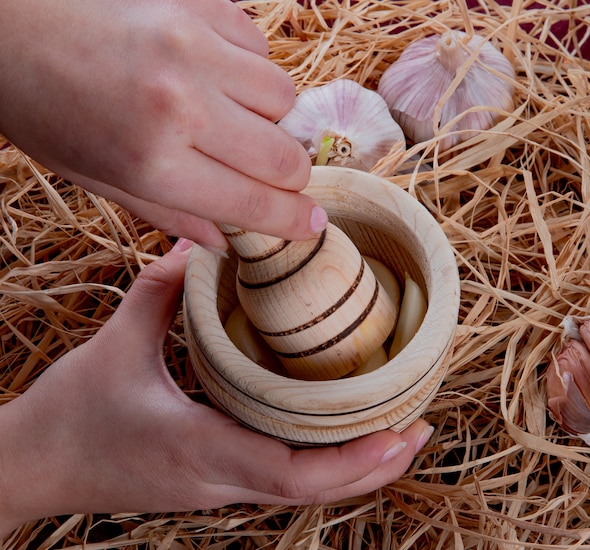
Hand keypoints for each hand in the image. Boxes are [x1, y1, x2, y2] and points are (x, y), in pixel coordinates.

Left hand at [0, 0, 322, 250]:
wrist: (7, 19)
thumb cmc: (43, 107)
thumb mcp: (99, 179)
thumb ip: (172, 215)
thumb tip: (228, 240)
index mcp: (153, 159)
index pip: (254, 203)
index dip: (293, 221)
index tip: (313, 225)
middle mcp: (183, 101)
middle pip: (283, 156)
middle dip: (290, 178)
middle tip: (275, 180)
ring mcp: (194, 45)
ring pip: (283, 99)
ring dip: (270, 121)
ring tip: (233, 120)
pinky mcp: (200, 4)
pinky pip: (260, 50)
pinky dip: (250, 72)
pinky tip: (217, 77)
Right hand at [0, 240, 433, 536]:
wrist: (31, 468)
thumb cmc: (69, 415)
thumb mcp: (117, 344)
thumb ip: (163, 292)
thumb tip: (203, 245)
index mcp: (200, 450)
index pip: (294, 474)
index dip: (355, 460)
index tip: (401, 433)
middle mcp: (218, 481)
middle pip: (316, 493)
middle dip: (375, 466)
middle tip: (419, 428)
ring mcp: (216, 490)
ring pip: (303, 494)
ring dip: (355, 469)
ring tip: (396, 434)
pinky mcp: (210, 485)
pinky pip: (281, 482)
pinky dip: (321, 466)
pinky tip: (338, 438)